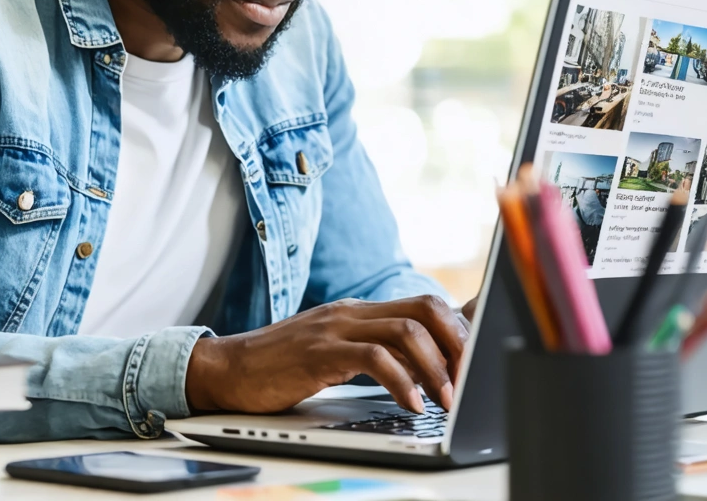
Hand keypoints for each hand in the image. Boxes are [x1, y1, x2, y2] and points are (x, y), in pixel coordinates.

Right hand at [185, 295, 469, 415]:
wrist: (228, 369)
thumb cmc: (281, 367)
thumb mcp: (334, 353)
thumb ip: (372, 352)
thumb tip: (420, 369)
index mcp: (359, 312)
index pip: (424, 303)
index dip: (460, 328)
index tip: (478, 359)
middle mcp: (351, 312)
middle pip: (425, 307)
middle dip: (457, 343)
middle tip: (469, 379)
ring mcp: (335, 328)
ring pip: (406, 331)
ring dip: (436, 367)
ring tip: (445, 399)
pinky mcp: (319, 352)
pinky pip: (374, 358)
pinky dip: (402, 381)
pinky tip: (411, 404)